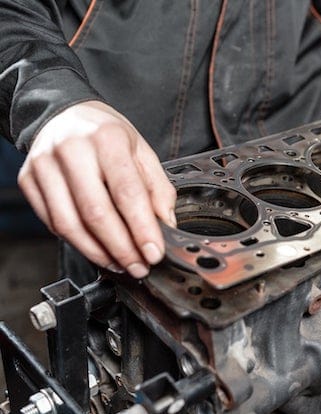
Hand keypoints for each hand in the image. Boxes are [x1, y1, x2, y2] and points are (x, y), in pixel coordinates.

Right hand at [18, 101, 176, 277]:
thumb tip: (167, 225)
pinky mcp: (28, 181)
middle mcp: (72, 150)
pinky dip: (78, 243)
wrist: (65, 114)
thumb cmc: (107, 135)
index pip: (127, 192)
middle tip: (139, 266)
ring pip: (70, 224)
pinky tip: (98, 249)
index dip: (142, 229)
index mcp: (107, 139)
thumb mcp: (142, 151)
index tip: (154, 253)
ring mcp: (45, 166)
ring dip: (98, 253)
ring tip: (120, 263)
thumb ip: (158, 188)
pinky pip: (53, 223)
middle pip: (96, 213)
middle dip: (121, 248)